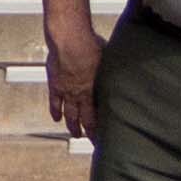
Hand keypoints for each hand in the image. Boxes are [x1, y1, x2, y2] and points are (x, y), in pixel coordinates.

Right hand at [41, 14, 104, 137]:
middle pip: (83, 119)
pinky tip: (56, 118)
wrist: (69, 39)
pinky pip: (54, 102)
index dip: (100, 129)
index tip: (105, 138)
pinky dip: (55, 111)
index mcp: (93, 90)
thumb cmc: (91, 44)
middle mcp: (79, 94)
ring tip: (75, 134)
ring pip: (69, 114)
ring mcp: (65, 90)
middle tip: (92, 142)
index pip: (97, 116)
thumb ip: (111, 69)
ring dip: (72, 126)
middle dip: (88, 132)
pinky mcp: (54, 84)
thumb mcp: (108, 58)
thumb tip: (126, 68)